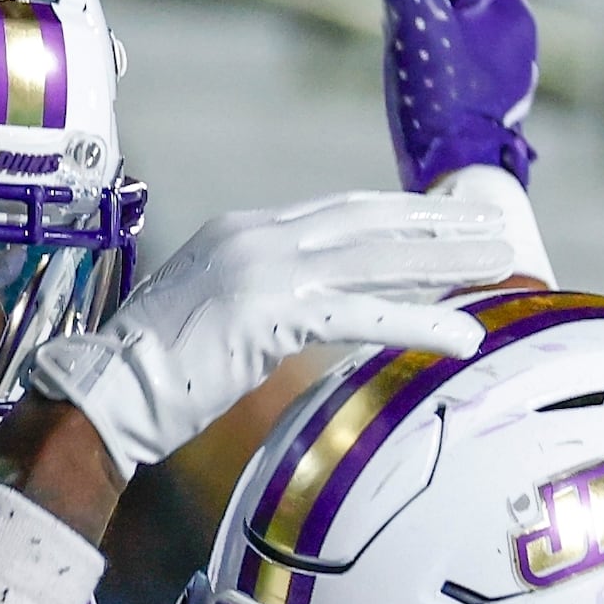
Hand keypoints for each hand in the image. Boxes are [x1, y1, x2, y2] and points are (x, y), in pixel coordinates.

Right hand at [25, 192, 506, 481]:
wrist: (101, 390)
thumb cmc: (151, 372)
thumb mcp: (215, 317)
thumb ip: (265, 302)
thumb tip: (308, 317)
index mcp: (243, 230)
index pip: (340, 213)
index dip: (400, 217)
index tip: (449, 222)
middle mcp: (257, 235)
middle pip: (369, 222)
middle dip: (437, 227)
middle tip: (496, 230)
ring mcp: (263, 269)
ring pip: (377, 259)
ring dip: (446, 263)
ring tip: (502, 266)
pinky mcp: (270, 314)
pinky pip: (364, 316)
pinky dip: (420, 324)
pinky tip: (465, 336)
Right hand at [371, 0, 538, 190]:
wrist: (458, 177)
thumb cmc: (442, 102)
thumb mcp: (415, 25)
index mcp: (508, 10)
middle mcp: (510, 32)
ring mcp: (497, 61)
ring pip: (462, 2)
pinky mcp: (478, 86)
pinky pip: (456, 30)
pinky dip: (429, 9)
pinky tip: (400, 15)